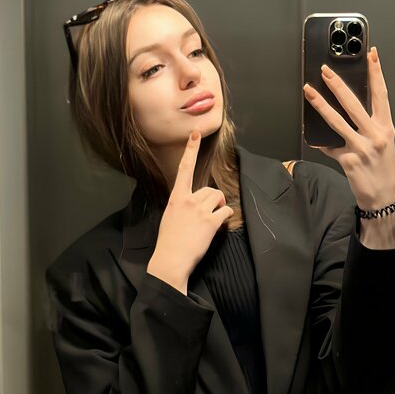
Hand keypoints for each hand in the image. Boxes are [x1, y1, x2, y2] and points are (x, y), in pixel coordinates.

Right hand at [148, 130, 233, 286]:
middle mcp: (188, 200)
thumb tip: (195, 205)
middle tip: (206, 216)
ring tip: (211, 221)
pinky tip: (219, 225)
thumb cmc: (169, 242)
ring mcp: (199, 210)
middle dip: (212, 201)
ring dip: (219, 208)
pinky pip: (225, 212)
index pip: (184, 169)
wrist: (171, 260)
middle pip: (209, 190)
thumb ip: (182, 206)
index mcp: (176, 198)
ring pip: (218, 198)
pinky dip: (226, 217)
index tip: (196, 134)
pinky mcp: (210, 222)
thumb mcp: (170, 218)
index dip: (191, 150)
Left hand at [303, 46, 394, 210]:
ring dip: (321, 105)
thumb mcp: (383, 142)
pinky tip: (312, 137)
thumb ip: (369, 125)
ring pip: (337, 121)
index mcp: (386, 128)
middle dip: (338, 85)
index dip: (377, 73)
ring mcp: (361, 148)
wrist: (383, 196)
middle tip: (326, 71)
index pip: (381, 94)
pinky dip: (320, 142)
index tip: (371, 55)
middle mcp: (375, 136)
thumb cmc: (383, 167)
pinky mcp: (348, 160)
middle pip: (354, 104)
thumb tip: (347, 110)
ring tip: (309, 92)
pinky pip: (329, 146)